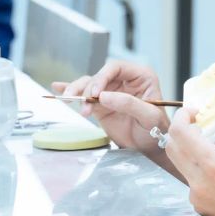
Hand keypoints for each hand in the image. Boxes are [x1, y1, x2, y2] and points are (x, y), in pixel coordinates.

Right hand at [52, 61, 167, 155]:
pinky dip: (71, 92)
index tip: (95, 93)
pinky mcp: (100, 104)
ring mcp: (110, 92)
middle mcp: (124, 80)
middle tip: (84, 105)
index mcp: (140, 76)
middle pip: (98, 76)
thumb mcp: (148, 117)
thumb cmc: (156, 130)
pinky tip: (58, 88)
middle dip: (87, 89)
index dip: (102, 77)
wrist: (149, 147)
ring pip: (88, 85)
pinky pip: (84, 95)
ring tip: (68, 101)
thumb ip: (129, 104)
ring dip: (77, 92)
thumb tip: (104, 96)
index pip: (115, 67)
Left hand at [164, 89, 214, 215]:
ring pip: (183, 165)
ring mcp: (199, 199)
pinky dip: (202, 168)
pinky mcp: (202, 209)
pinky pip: (192, 181)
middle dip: (184, 131)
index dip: (183, 116)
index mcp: (214, 166)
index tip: (195, 110)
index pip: (179, 133)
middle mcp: (200, 184)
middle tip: (202, 123)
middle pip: (173, 148)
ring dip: (195, 150)